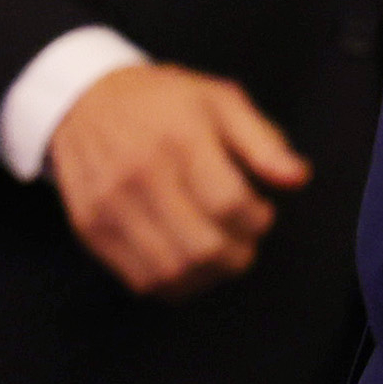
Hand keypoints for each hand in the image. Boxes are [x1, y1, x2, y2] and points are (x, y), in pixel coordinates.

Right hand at [46, 63, 310, 298]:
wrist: (84, 100)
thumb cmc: (164, 101)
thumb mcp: (221, 101)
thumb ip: (263, 141)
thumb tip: (297, 178)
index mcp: (180, 140)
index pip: (229, 204)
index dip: (258, 219)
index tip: (260, 210)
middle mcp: (140, 177)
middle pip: (203, 247)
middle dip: (240, 253)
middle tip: (243, 237)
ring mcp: (110, 207)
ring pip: (172, 273)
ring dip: (210, 274)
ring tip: (218, 250)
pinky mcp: (90, 229)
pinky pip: (141, 280)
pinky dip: (176, 283)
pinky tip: (188, 260)